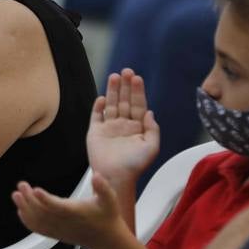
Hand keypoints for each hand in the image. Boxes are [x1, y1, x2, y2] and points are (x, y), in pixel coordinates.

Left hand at [12, 174, 123, 248]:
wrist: (105, 239)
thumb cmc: (107, 216)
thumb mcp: (110, 200)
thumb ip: (103, 188)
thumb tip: (97, 175)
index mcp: (77, 213)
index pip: (59, 207)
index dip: (46, 200)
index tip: (35, 190)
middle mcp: (66, 222)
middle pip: (43, 212)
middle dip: (30, 199)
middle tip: (21, 185)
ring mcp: (59, 229)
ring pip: (38, 221)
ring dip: (25, 208)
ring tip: (16, 194)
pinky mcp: (56, 234)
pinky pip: (39, 229)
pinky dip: (28, 221)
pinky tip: (20, 211)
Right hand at [86, 70, 159, 188]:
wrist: (116, 177)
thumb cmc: (135, 165)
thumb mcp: (151, 147)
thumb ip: (153, 129)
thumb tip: (150, 112)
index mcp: (137, 128)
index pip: (138, 105)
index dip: (138, 91)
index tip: (136, 78)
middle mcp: (123, 125)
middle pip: (124, 100)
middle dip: (125, 86)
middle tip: (126, 71)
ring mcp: (109, 128)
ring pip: (111, 104)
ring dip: (112, 91)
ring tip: (114, 76)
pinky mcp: (95, 132)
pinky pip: (96, 116)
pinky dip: (98, 107)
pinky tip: (101, 98)